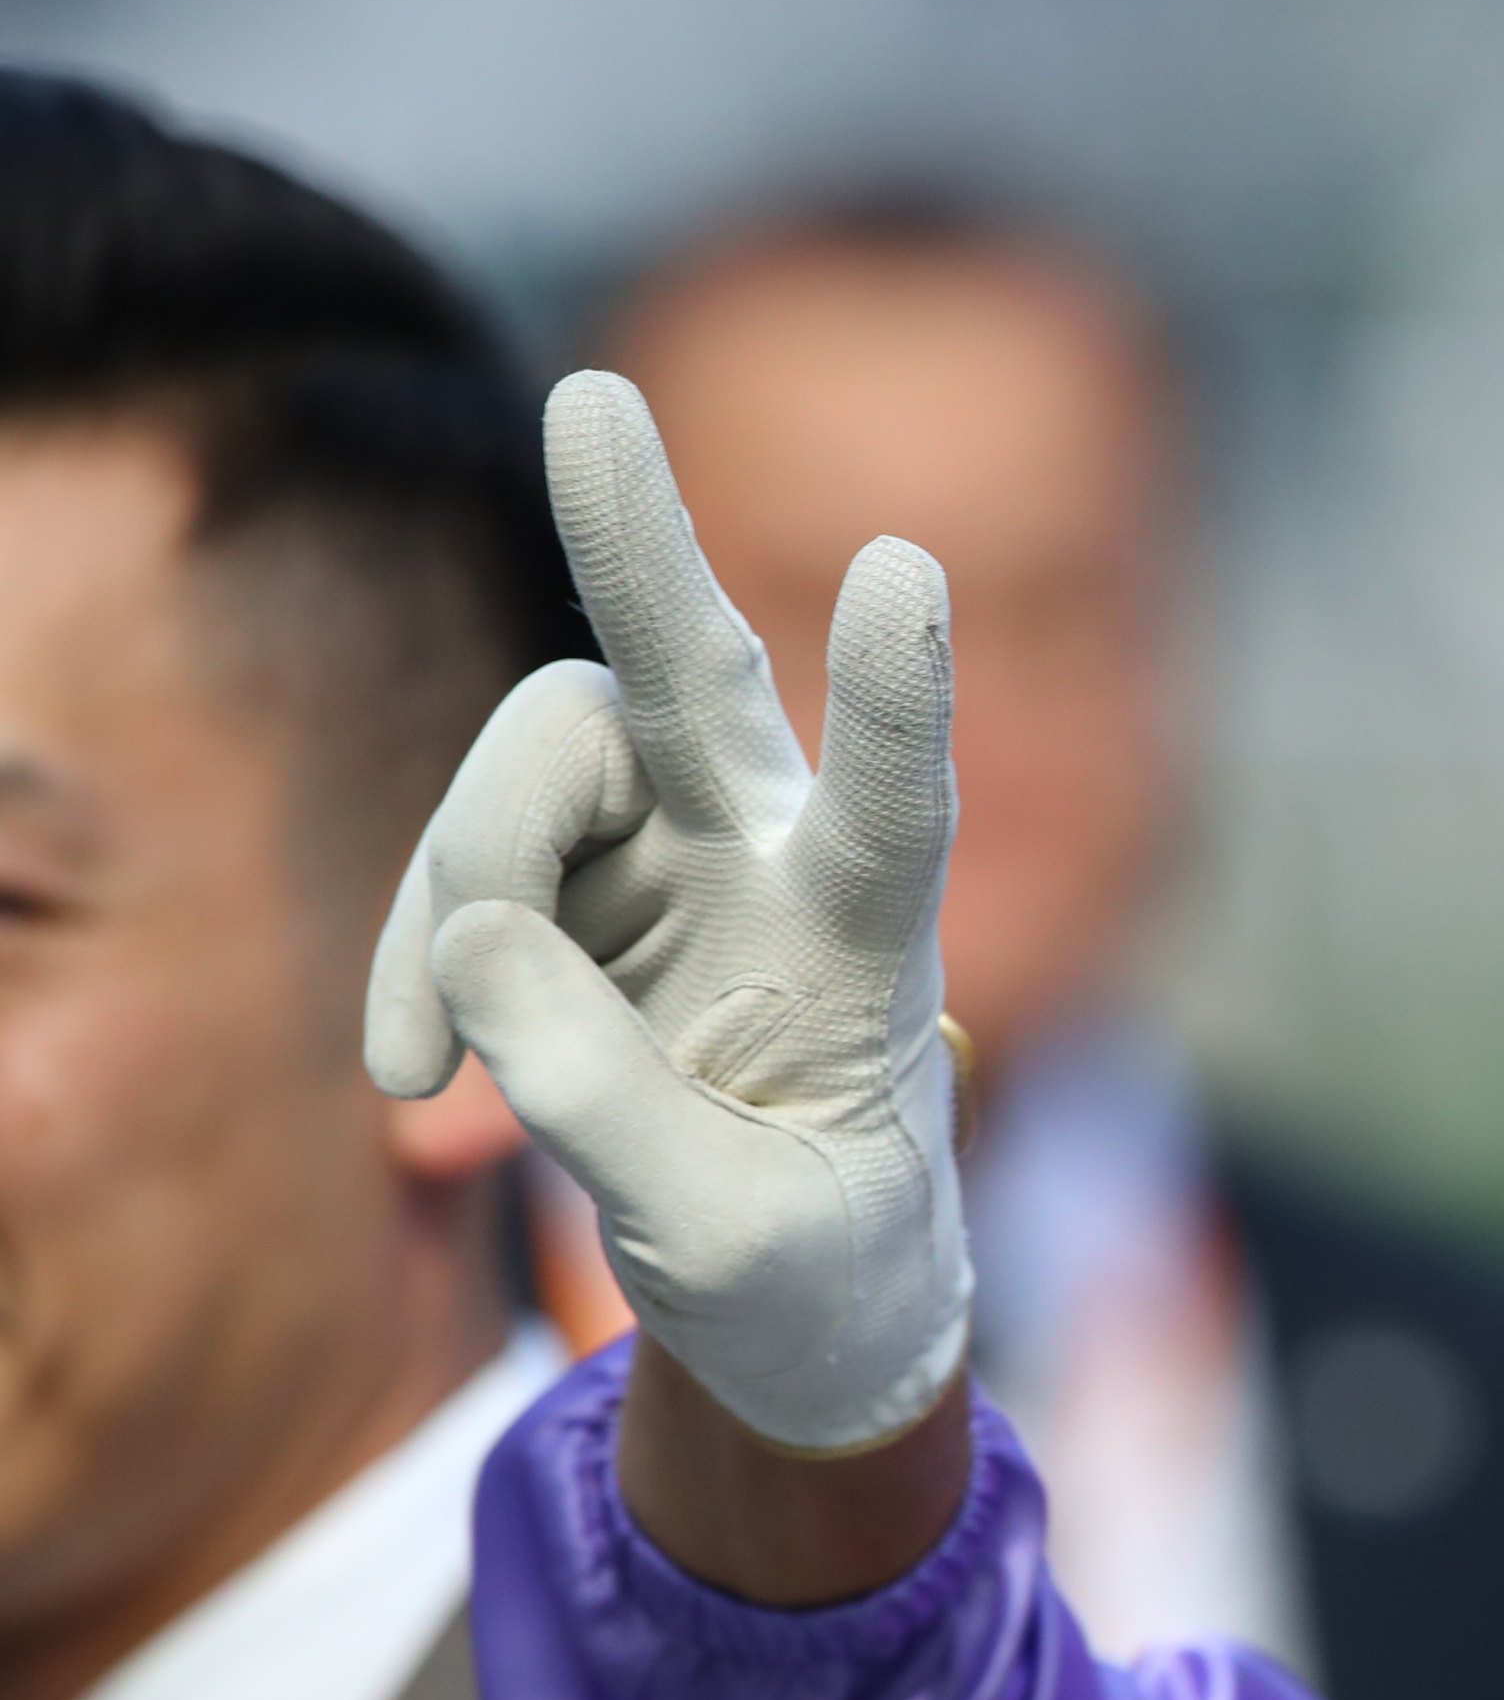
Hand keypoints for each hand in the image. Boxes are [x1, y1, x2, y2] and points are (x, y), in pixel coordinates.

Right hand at [367, 371, 970, 1453]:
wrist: (802, 1299)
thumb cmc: (815, 1268)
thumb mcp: (735, 1242)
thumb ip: (608, 1102)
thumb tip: (472, 942)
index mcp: (874, 946)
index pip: (901, 808)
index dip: (896, 697)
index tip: (904, 568)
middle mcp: (774, 856)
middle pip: (699, 678)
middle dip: (640, 541)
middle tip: (591, 400)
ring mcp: (667, 852)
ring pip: (536, 767)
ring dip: (456, 880)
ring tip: (424, 1072)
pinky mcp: (569, 884)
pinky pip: (456, 869)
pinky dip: (412, 963)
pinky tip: (403, 1080)